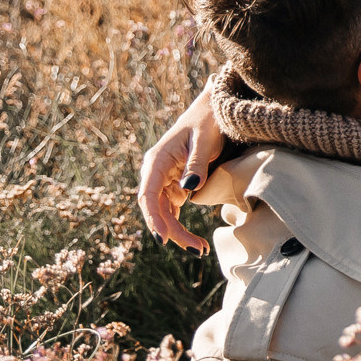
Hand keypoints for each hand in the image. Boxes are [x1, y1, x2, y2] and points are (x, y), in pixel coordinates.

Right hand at [136, 83, 225, 252]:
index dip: (152, 218)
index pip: (147, 195)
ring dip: (178, 233)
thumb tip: (187, 190)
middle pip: (156, 210)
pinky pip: (172, 211)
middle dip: (172, 232)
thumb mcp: (205, 141)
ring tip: (200, 249)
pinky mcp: (175, 186)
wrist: (212, 111)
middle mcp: (156, 173)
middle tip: (197, 250)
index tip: (163, 238)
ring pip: (164, 214)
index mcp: (156, 161)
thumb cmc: (207, 122)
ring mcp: (164, 181)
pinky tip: (196, 241)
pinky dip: (181, 226)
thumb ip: (197, 164)